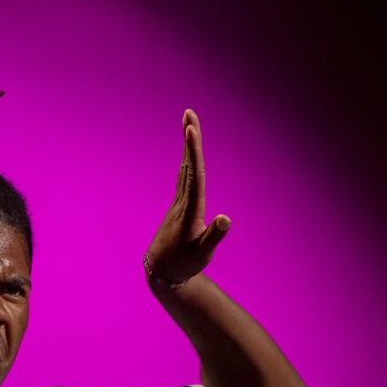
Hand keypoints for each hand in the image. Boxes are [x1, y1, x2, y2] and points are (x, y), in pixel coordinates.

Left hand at [145, 109, 230, 289]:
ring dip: (188, 146)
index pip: (194, 175)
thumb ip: (213, 237)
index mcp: (190, 211)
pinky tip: (188, 152)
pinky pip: (184, 177)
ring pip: (185, 168)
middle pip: (188, 164)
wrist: (161, 273)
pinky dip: (188, 160)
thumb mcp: (202, 254)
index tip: (191, 130)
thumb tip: (225, 218)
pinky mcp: (180, 206)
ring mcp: (179, 203)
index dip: (194, 152)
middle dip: (189, 139)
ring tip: (189, 123)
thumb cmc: (184, 264)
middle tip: (189, 113)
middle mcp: (183, 202)